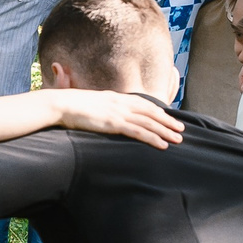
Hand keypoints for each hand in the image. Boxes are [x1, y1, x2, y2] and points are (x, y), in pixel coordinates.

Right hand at [52, 89, 184, 148]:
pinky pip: (138, 132)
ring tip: (178, 139)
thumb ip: (101, 107)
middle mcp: (121, 103)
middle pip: (151, 112)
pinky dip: (153, 138)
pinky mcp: (114, 123)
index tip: (168, 118)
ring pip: (149, 122)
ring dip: (165, 131)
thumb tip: (103, 113)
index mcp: (115, 98)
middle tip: (181, 129)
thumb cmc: (70, 106)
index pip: (143, 104)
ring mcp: (118, 113)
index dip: (158, 111)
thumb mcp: (89, 103)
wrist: (61, 104)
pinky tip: (163, 144)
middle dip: (168, 121)